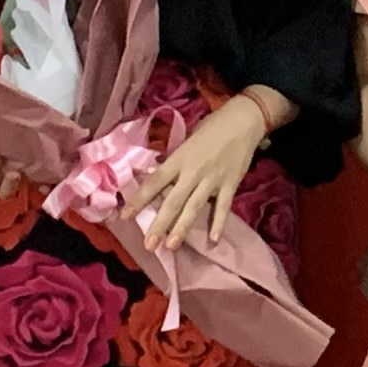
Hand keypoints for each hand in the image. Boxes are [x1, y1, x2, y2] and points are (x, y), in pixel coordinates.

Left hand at [127, 95, 266, 252]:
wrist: (243, 120)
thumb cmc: (212, 127)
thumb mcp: (187, 141)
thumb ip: (175, 161)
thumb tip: (159, 179)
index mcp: (179, 158)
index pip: (154, 182)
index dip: (139, 199)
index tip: (124, 216)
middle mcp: (193, 171)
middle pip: (173, 201)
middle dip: (160, 224)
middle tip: (149, 245)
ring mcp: (212, 179)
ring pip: (194, 207)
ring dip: (182, 228)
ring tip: (171, 246)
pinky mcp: (230, 184)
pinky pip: (223, 207)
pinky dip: (219, 223)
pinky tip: (214, 240)